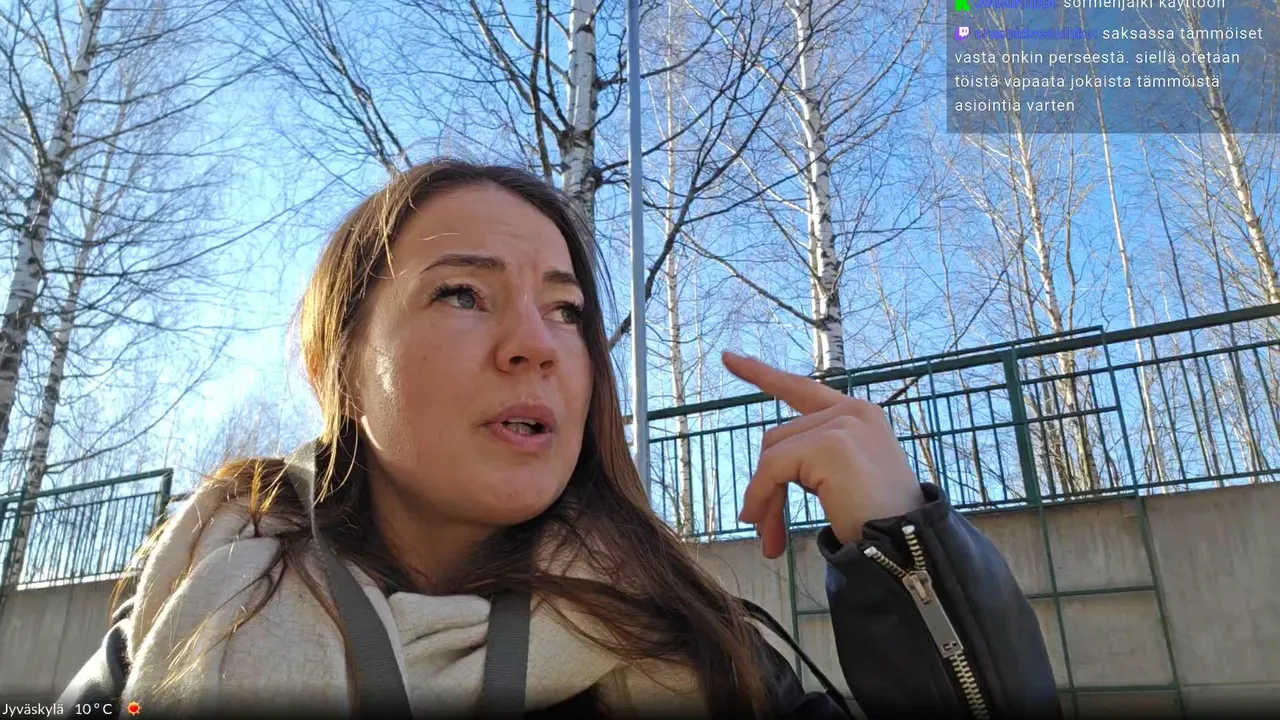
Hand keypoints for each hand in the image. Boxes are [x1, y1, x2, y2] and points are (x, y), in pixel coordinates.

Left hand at [722, 351, 924, 558]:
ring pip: (772, 454)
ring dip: (765, 498)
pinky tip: (767, 529)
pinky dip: (762, 497)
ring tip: (770, 540)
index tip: (729, 358)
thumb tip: (762, 478)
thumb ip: (811, 460)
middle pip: (778, 438)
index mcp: (857, 414)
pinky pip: (773, 468)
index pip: (801, 388)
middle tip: (766, 531)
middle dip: (766, 484)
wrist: (906, 545)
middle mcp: (852, 411)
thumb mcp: (843, 477)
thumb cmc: (875, 520)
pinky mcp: (831, 445)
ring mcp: (843, 424)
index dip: (763, 374)